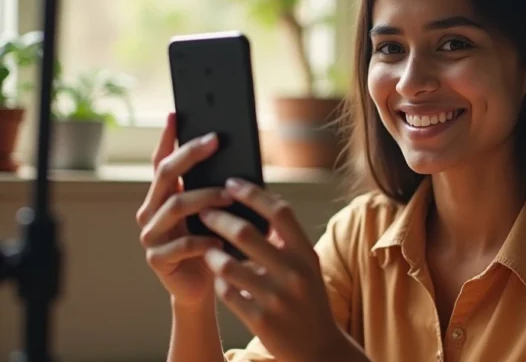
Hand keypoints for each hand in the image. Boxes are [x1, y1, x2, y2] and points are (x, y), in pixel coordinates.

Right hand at [135, 113, 231, 306]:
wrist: (206, 287)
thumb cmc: (214, 243)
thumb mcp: (216, 212)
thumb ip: (217, 188)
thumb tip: (237, 157)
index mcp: (163, 196)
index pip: (161, 161)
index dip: (167, 137)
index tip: (176, 114)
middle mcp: (151, 211)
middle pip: (166, 175)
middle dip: (190, 155)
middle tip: (215, 141)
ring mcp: (151, 236)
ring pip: (174, 206)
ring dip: (205, 197)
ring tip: (229, 195)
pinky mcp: (157, 260)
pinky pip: (181, 244)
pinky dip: (204, 239)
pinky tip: (220, 238)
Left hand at [199, 179, 347, 361]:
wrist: (317, 348)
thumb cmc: (307, 298)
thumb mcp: (307, 265)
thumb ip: (287, 239)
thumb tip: (257, 202)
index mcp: (307, 253)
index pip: (279, 212)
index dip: (253, 194)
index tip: (231, 183)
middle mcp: (294, 273)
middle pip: (246, 234)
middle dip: (218, 219)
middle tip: (203, 211)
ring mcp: (276, 298)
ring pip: (229, 265)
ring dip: (213, 253)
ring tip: (207, 248)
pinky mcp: (259, 320)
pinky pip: (227, 292)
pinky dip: (220, 283)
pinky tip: (220, 279)